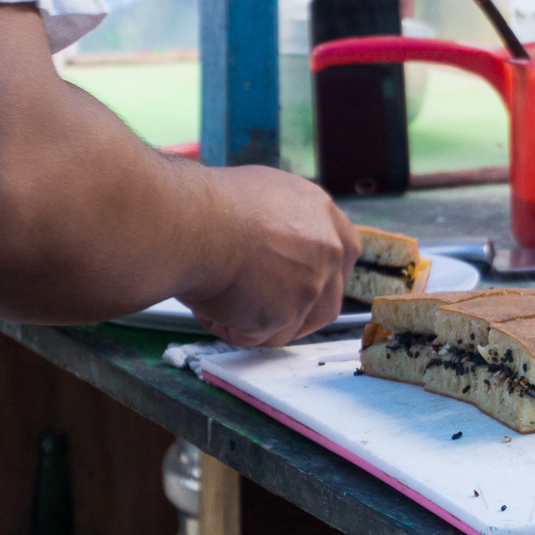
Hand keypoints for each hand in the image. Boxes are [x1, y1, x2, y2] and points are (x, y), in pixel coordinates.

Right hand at [180, 166, 359, 346]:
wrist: (190, 221)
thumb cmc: (207, 204)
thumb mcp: (261, 197)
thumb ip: (283, 225)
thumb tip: (275, 246)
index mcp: (323, 215)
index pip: (344, 253)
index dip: (321, 275)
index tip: (299, 285)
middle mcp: (328, 249)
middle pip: (326, 299)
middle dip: (294, 313)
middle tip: (259, 310)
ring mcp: (312, 284)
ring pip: (293, 325)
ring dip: (260, 323)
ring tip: (219, 301)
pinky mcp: (287, 314)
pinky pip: (260, 337)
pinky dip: (233, 329)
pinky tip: (210, 306)